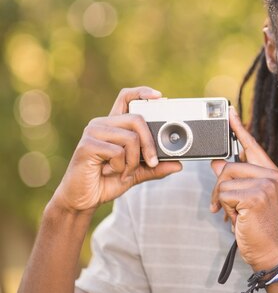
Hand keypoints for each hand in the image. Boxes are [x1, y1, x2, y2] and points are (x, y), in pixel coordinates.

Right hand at [51, 87, 181, 213]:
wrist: (83, 200)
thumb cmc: (106, 181)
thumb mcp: (137, 173)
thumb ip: (155, 167)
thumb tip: (178, 165)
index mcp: (114, 125)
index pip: (126, 98)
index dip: (142, 93)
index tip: (160, 97)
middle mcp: (102, 124)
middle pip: (137, 119)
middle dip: (150, 143)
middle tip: (152, 162)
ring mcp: (93, 132)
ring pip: (130, 137)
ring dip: (134, 161)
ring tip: (125, 172)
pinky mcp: (87, 145)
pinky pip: (117, 151)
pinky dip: (121, 167)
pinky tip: (111, 173)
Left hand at [210, 107, 277, 270]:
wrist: (270, 252)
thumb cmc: (258, 227)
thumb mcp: (246, 200)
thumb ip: (235, 179)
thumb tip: (218, 162)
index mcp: (272, 173)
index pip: (252, 145)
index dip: (238, 128)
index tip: (228, 112)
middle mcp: (272, 175)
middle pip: (230, 166)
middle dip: (220, 187)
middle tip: (223, 206)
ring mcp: (266, 185)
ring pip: (225, 180)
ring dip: (223, 201)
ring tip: (235, 215)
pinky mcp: (256, 196)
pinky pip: (225, 194)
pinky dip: (225, 209)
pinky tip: (238, 219)